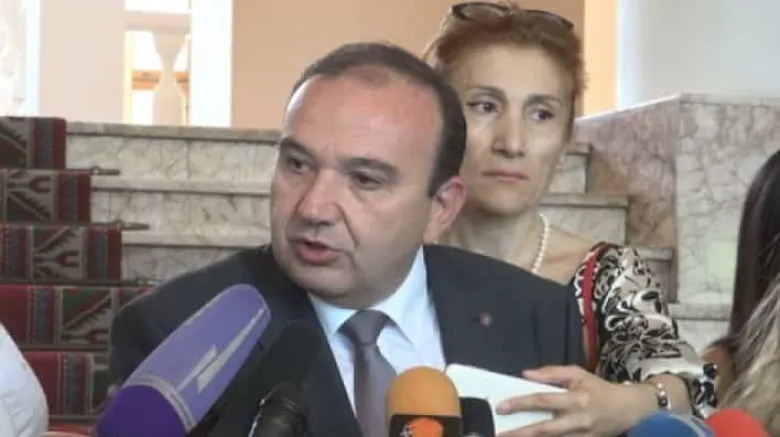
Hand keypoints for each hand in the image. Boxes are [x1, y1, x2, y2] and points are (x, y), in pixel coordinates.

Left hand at [495, 365, 656, 436]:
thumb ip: (551, 373)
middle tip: (499, 434)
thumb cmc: (599, 389)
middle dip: (521, 433)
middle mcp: (579, 419)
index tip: (501, 406)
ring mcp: (583, 436)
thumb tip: (525, 374)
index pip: (543, 400)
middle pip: (545, 429)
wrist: (631, 410)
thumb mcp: (578, 374)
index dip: (521, 403)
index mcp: (576, 398)